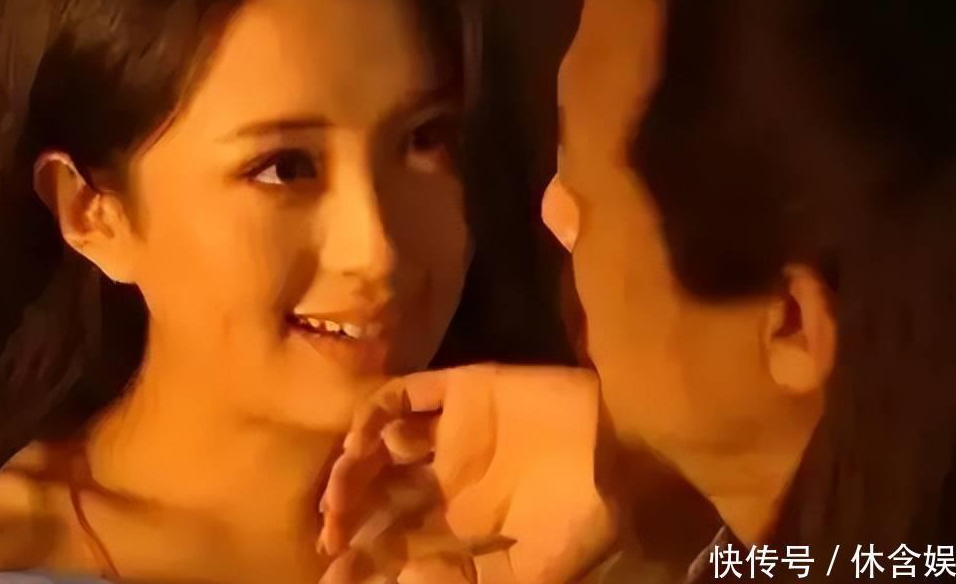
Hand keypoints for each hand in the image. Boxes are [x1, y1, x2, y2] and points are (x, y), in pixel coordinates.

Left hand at [318, 364, 620, 583]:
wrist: (627, 456)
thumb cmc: (583, 522)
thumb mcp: (526, 572)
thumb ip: (467, 580)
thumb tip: (404, 581)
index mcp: (460, 524)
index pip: (395, 539)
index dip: (362, 555)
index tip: (331, 571)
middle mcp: (448, 476)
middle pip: (381, 491)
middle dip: (349, 512)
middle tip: (328, 532)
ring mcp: (454, 431)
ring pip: (385, 442)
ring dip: (356, 463)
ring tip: (339, 489)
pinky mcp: (466, 390)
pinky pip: (410, 394)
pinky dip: (380, 411)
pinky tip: (364, 436)